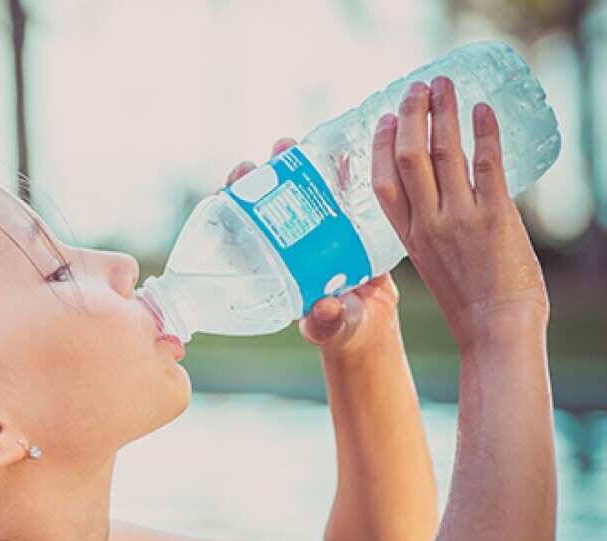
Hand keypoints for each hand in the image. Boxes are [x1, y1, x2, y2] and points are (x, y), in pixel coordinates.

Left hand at [226, 138, 402, 354]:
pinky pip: (336, 189)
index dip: (233, 205)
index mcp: (273, 265)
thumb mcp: (333, 326)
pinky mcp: (344, 219)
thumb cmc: (344, 329)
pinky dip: (334, 168)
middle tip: (263, 159)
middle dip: (261, 176)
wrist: (375, 321)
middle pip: (267, 201)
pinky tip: (336, 148)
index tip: (231, 186)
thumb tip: (323, 309)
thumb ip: (327, 322)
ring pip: (298, 188)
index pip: (243, 229)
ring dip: (292, 163)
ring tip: (287, 145)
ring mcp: (315, 228)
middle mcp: (289, 243)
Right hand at [372, 76, 548, 348]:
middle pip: (408, 156)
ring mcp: (460, 219)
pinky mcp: (495, 217)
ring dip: (444, 111)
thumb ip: (433, 233)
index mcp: (409, 237)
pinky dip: (484, 132)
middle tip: (417, 87)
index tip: (384, 118)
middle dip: (411, 114)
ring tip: (446, 85)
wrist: (497, 331)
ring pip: (444, 151)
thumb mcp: (435, 266)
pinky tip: (483, 109)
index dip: (381, 145)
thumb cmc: (471, 305)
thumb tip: (446, 202)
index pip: (383, 182)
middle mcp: (429, 223)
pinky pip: (487, 164)